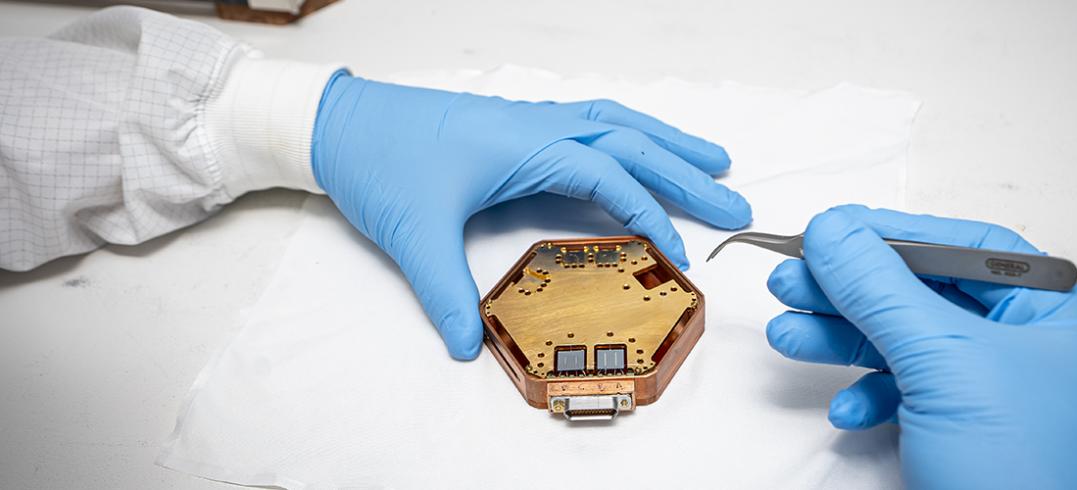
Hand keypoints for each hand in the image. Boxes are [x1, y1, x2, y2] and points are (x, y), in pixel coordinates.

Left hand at [312, 73, 751, 359]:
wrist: (338, 120)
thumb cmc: (378, 160)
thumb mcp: (414, 233)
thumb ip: (446, 291)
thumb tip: (468, 344)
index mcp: (526, 144)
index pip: (609, 177)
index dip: (650, 214)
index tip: (680, 250)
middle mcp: (538, 124)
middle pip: (631, 142)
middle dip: (687, 171)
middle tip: (736, 200)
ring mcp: (531, 119)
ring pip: (618, 122)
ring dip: (668, 141)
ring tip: (714, 157)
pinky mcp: (518, 123)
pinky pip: (592, 120)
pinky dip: (630, 132)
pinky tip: (640, 145)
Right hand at [765, 205, 1076, 488]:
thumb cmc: (1030, 486)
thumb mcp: (945, 366)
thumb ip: (882, 290)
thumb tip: (834, 231)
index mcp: (1065, 326)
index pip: (970, 251)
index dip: (893, 235)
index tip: (829, 231)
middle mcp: (1040, 361)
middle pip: (930, 299)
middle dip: (854, 293)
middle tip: (792, 280)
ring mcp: (1005, 409)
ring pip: (913, 352)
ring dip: (845, 342)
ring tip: (790, 334)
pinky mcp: (973, 448)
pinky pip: (915, 403)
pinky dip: (872, 399)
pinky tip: (846, 410)